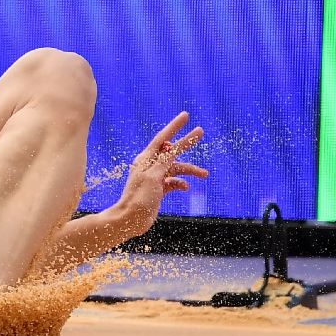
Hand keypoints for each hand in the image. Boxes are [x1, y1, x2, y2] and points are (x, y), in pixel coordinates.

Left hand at [114, 111, 207, 237]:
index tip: (186, 115)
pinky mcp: (158, 190)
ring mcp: (154, 178)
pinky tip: (186, 187)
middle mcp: (149, 166)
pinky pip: (173, 182)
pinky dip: (180, 183)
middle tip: (201, 132)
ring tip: (205, 174)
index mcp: (146, 159)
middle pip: (172, 152)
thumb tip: (172, 147)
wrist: (130, 220)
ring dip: (189, 170)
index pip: (163, 138)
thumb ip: (164, 161)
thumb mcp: (154, 176)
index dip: (175, 126)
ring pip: (175, 169)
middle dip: (187, 144)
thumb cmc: (139, 197)